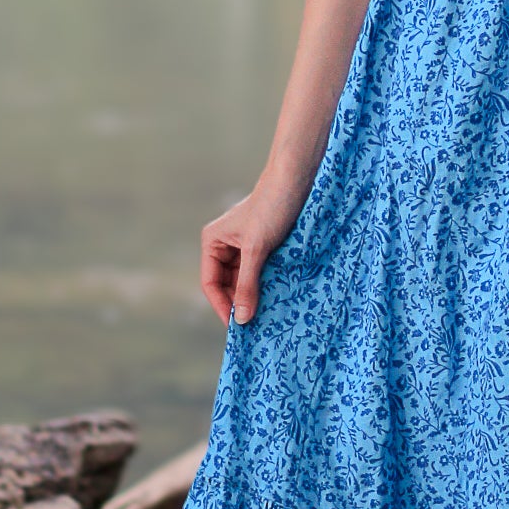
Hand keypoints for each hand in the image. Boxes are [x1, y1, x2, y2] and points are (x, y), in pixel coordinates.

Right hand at [200, 181, 304, 325]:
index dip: (222, 306)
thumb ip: (247, 284)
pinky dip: (265, 285)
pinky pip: (259, 272)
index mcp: (213, 242)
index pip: (211, 284)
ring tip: (265, 315)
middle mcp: (224, 245)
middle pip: (227, 284)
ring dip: (253, 296)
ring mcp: (244, 246)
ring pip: (244, 280)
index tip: (237, 328)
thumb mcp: (257, 249)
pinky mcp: (263, 246)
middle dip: (238, 303)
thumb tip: (241, 319)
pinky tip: (274, 298)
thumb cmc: (272, 208)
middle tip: (254, 327)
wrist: (297, 180)